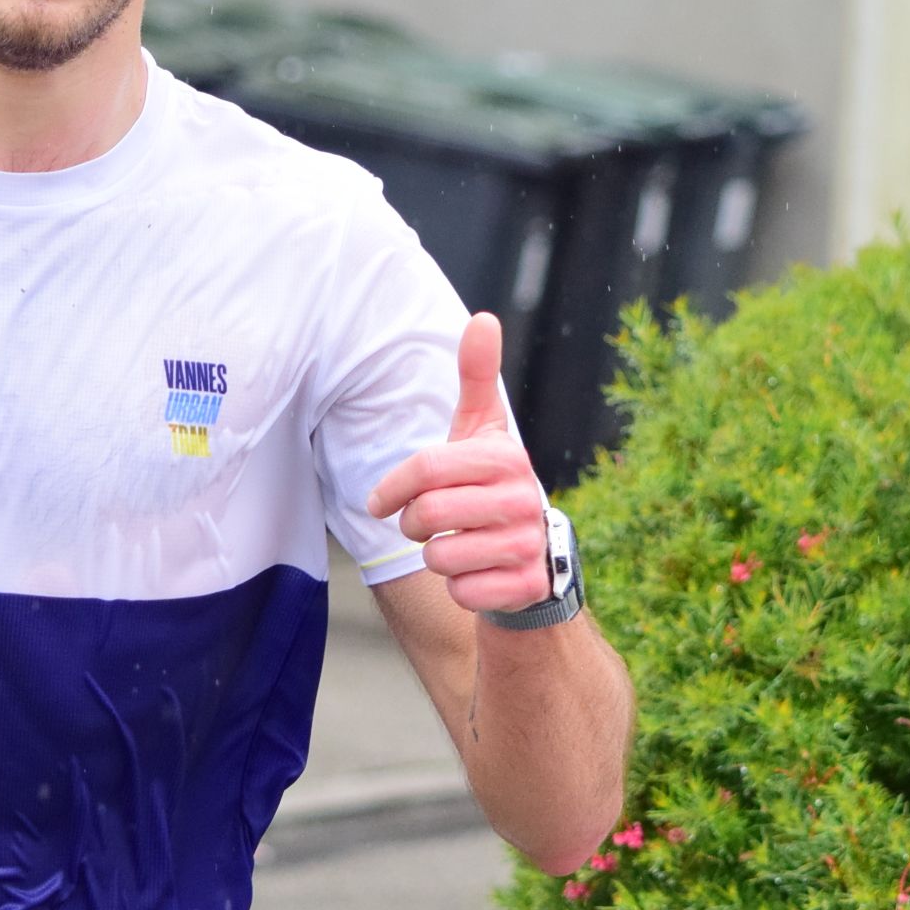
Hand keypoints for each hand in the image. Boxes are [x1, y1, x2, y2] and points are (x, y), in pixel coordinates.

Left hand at [364, 312, 551, 616]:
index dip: (391, 487)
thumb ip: (478, 377)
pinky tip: (478, 573)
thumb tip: (484, 317)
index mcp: (508, 458)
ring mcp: (529, 547)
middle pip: (428, 515)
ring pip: (441, 558)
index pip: (426, 469)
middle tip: (427, 525)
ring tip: (457, 545)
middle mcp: (525, 501)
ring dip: (436, 557)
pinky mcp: (526, 589)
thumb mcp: (483, 432)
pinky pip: (462, 592)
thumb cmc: (489, 486)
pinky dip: (458, 588)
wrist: (531, 557)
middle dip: (414, 525)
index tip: (378, 501)